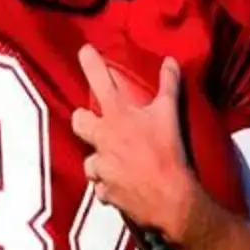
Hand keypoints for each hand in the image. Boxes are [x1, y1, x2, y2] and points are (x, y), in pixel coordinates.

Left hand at [71, 45, 203, 247]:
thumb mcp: (171, 115)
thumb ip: (169, 86)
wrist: (170, 198)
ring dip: (101, 160)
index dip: (90, 63)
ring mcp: (101, 166)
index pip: (100, 82)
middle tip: (96, 122)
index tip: (84, 50)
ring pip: (89, 159)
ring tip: (118, 162)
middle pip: (79, 121)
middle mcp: (103, 139)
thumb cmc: (170, 154)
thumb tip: (170, 61)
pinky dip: (109, 186)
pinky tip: (123, 185)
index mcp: (118, 117)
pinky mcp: (104, 190)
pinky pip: (101, 187)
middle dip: (84, 119)